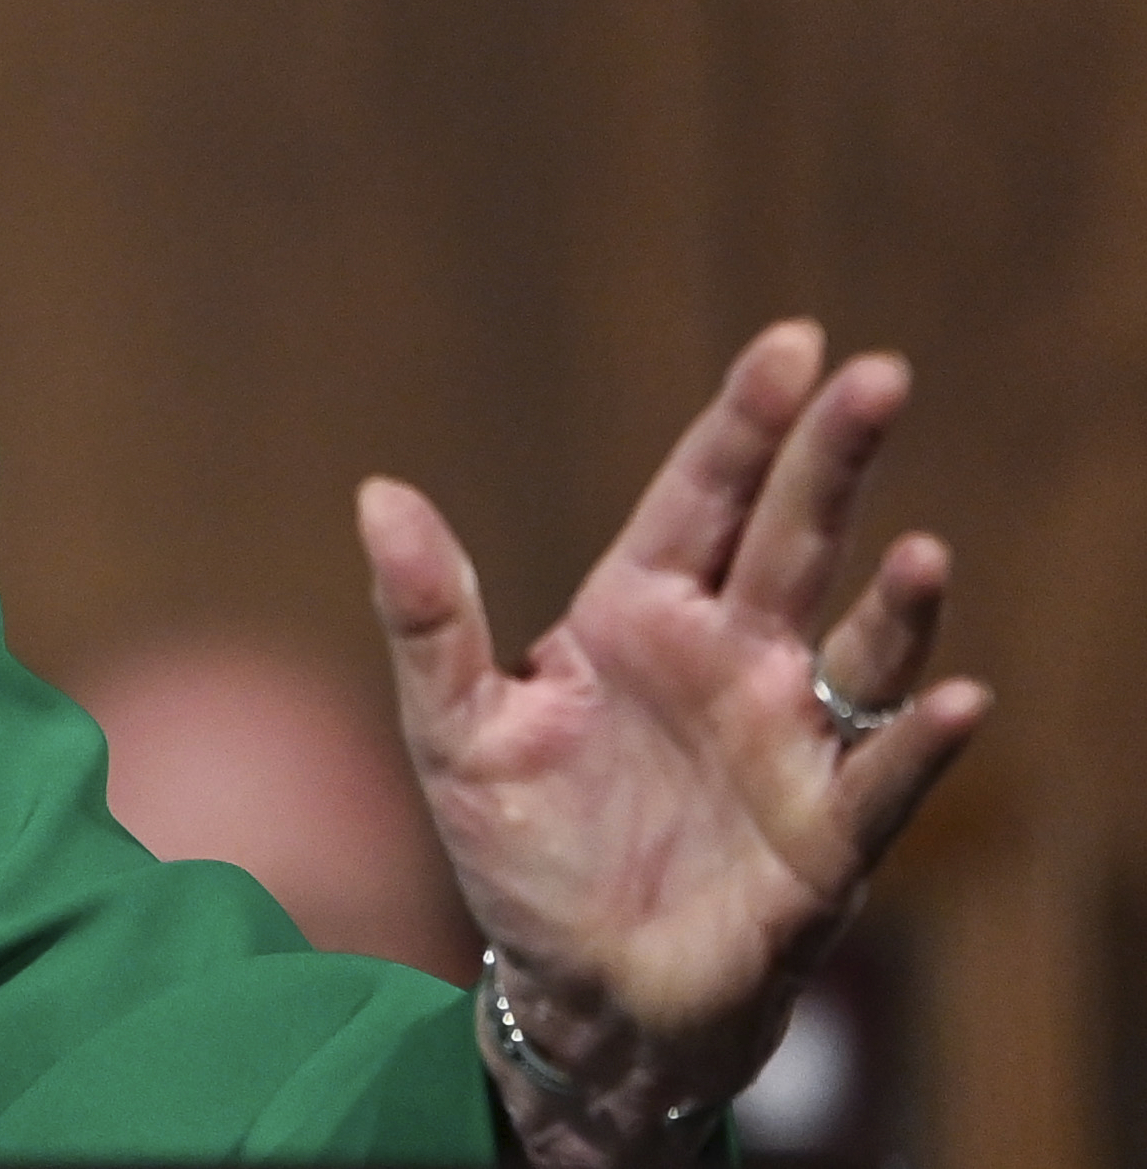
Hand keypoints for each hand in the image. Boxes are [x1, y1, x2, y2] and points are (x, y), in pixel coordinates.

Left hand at [356, 322, 988, 1164]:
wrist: (580, 989)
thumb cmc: (522, 848)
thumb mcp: (453, 729)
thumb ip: (426, 614)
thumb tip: (378, 492)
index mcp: (637, 614)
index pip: (700, 495)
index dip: (746, 422)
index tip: (794, 342)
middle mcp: (728, 659)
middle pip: (791, 537)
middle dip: (833, 459)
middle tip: (879, 375)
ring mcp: (786, 739)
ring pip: (856, 648)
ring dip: (896, 604)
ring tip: (921, 550)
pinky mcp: (824, 836)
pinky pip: (884, 779)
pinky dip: (920, 741)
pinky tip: (953, 701)